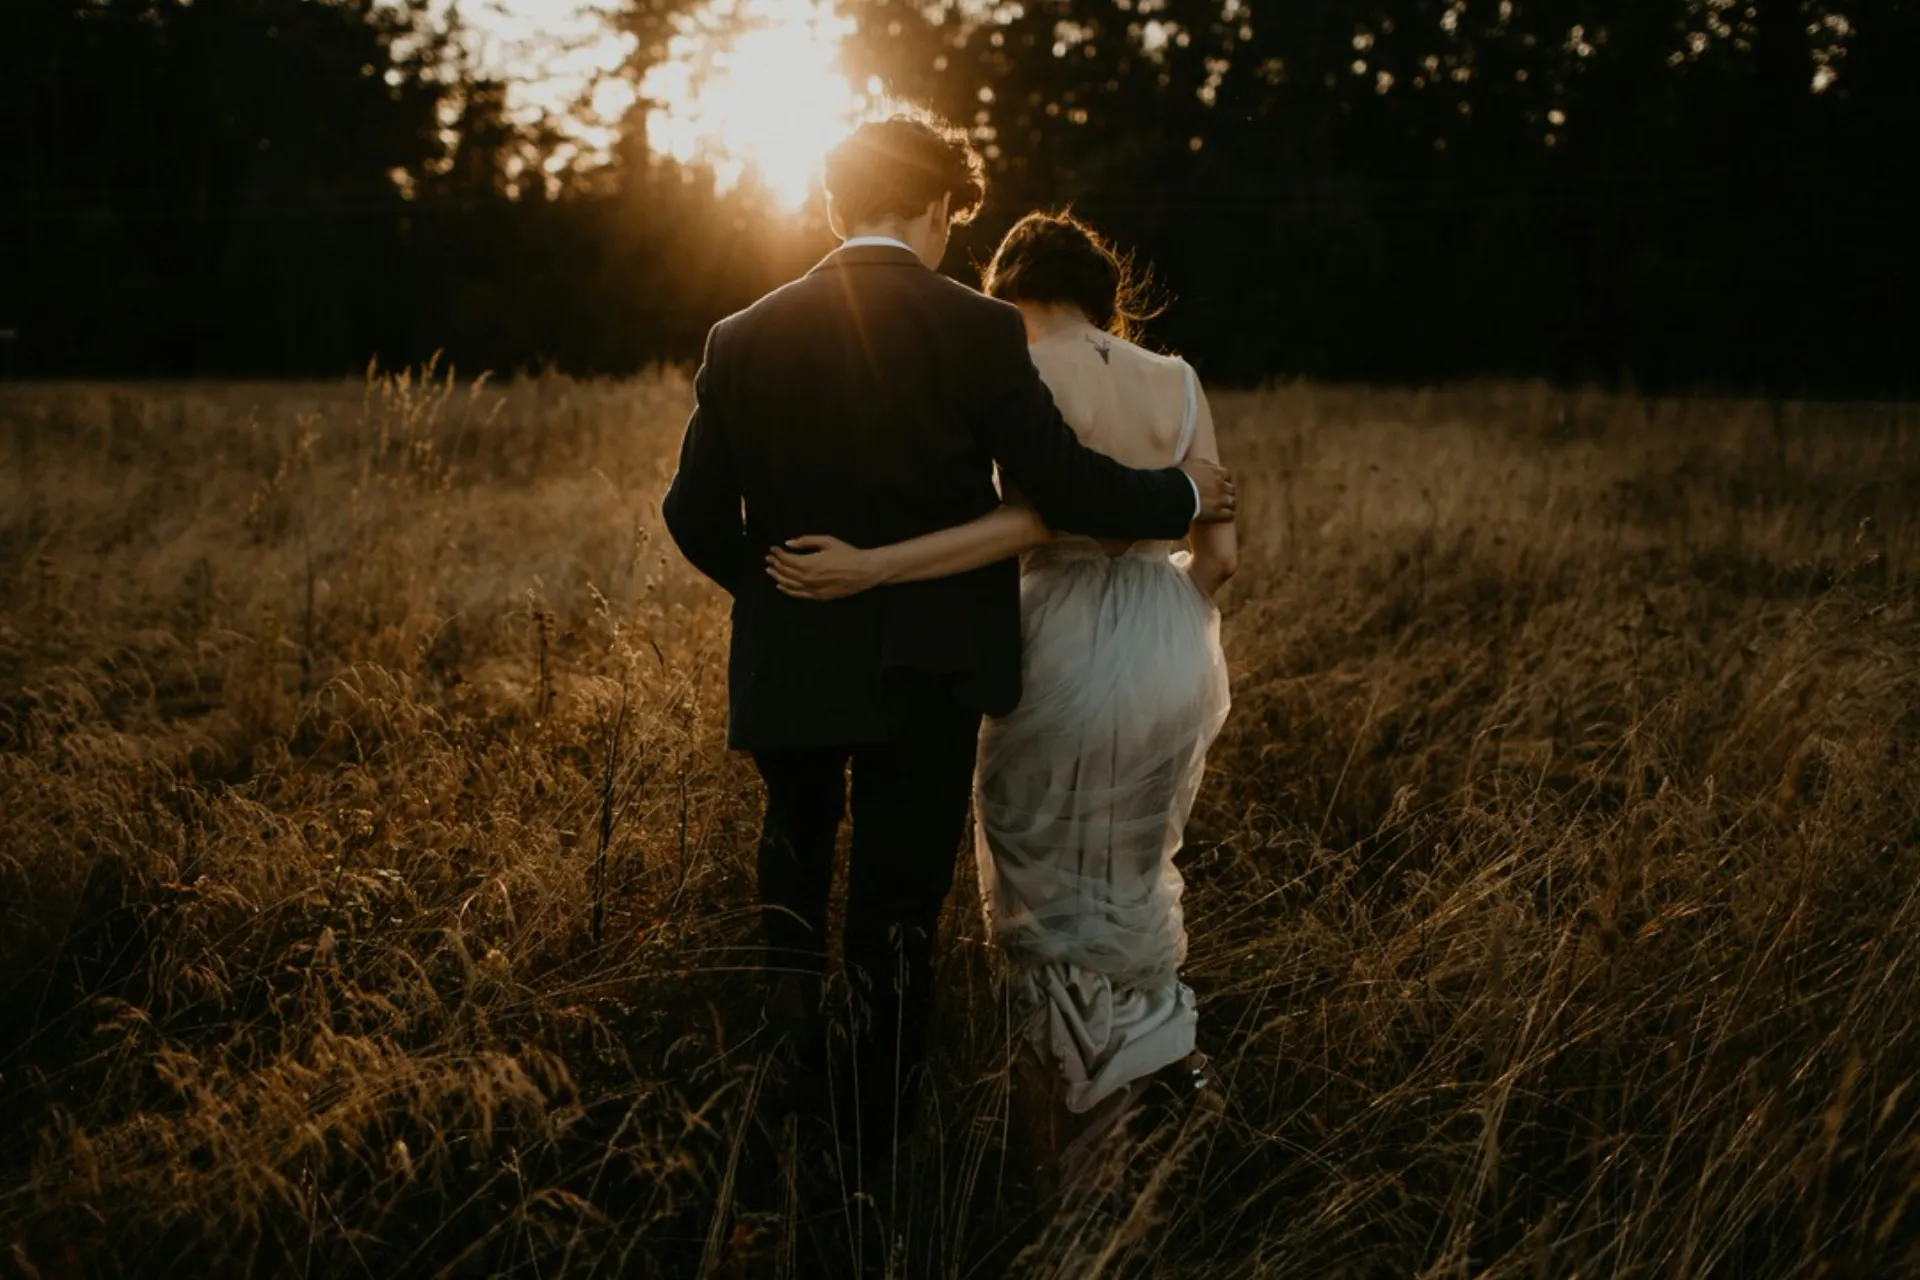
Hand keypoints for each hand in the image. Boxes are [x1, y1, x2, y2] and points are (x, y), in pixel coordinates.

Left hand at [766, 535, 885, 600]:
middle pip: (785, 572)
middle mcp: (808, 578)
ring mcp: (813, 589)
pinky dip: (787, 590)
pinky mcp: (818, 596)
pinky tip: (781, 586)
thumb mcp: (827, 541)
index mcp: (809, 563)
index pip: (786, 559)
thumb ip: (806, 541)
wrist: (864, 570)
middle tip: (769, 558)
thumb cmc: (847, 553)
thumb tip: (788, 543)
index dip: (778, 553)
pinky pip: (798, 595)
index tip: (773, 548)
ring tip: (770, 571)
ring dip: (777, 577)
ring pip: (789, 585)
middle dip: (775, 564)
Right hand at [1181, 458, 1236, 522]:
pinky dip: (1228, 516)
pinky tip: (1225, 517)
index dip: (1223, 479)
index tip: (1220, 482)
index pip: (1225, 474)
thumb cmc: (1178, 477)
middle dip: (1227, 492)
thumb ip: (1197, 464)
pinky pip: (1229, 515)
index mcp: (1214, 471)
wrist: (1176, 492)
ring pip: (1232, 502)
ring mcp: (1220, 498)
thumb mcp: (1188, 464)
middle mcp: (1220, 484)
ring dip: (1229, 504)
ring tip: (1225, 508)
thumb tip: (1197, 465)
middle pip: (1231, 488)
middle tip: (1222, 496)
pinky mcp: (1218, 512)